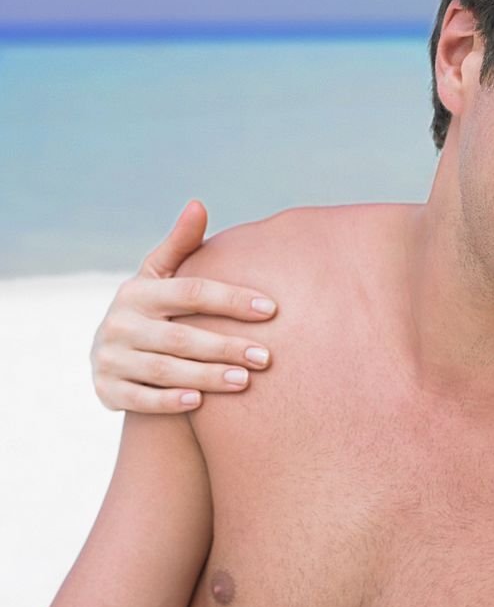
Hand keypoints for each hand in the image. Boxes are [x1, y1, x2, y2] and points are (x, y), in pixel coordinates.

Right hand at [91, 201, 277, 412]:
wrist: (113, 357)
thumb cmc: (152, 312)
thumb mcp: (159, 277)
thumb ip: (180, 245)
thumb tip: (199, 203)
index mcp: (138, 292)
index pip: (192, 292)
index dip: (232, 300)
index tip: (272, 309)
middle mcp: (121, 323)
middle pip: (182, 336)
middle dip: (226, 346)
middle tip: (265, 357)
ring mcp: (111, 357)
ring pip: (164, 369)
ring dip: (206, 375)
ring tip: (245, 380)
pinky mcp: (107, 390)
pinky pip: (140, 398)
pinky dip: (168, 400)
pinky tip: (199, 402)